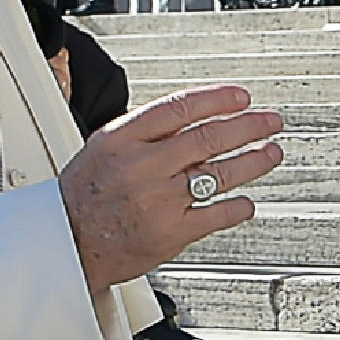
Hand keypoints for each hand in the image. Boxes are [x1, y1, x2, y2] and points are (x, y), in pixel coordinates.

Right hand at [62, 83, 283, 292]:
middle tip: (271, 122)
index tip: (242, 98)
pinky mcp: (171, 232)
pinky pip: (216, 215)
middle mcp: (144, 166)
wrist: (68, 241)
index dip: (218, 100)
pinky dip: (238, 206)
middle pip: (208, 138)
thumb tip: (193, 114)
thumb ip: (146, 131)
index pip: (180, 108)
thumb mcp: (104, 147)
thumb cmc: (85, 194)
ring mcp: (160, 199)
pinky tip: (247, 201)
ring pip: (219, 173)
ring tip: (271, 153)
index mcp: (124, 138)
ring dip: (253, 161)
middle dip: (248, 127)